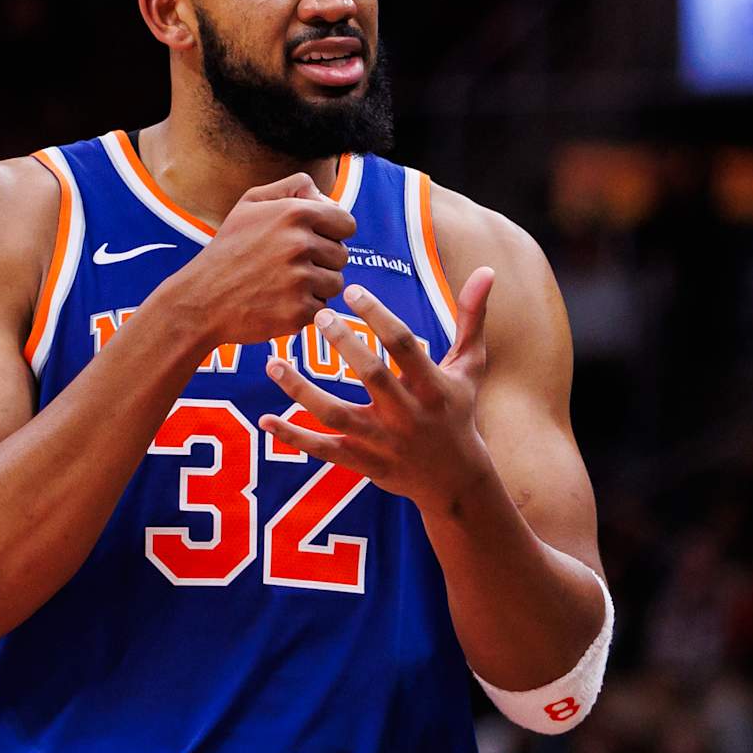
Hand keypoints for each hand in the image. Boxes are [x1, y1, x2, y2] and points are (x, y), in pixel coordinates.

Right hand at [166, 172, 356, 342]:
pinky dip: (305, 309)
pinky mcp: (298, 310)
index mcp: (295, 213)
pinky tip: (279, 302)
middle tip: (290, 266)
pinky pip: (322, 308)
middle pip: (342, 255)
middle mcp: (300, 243)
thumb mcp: (251, 204)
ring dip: (316, 286)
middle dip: (322, 261)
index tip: (316, 242)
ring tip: (284, 284)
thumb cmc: (229, 249)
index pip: (347, 223)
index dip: (334, 233)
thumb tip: (326, 195)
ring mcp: (300, 279)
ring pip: (335, 283)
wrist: (201, 299)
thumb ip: (292, 187)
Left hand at [259, 266, 496, 509]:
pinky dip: (294, 438)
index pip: (405, 345)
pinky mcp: (363, 463)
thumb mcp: (470, 367)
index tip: (353, 291)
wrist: (455, 481)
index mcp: (433, 386)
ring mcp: (383, 442)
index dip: (379, 315)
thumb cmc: (459, 412)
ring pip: (336, 415)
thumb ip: (471, 318)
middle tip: (317, 314)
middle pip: (372, 376)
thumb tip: (486, 270)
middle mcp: (408, 415)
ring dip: (301, 391)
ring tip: (273, 363)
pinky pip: (324, 450)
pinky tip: (265, 420)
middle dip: (344, 345)